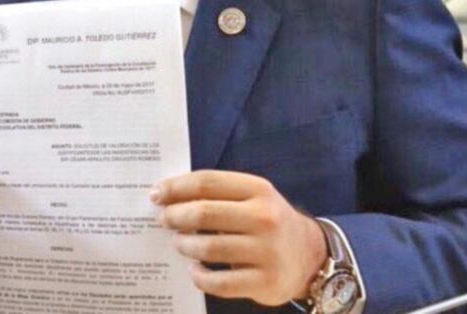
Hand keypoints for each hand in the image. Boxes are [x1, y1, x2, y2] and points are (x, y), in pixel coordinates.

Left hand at [155, 170, 326, 306]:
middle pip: (204, 213)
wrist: (309, 255)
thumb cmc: (266, 221)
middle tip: (164, 220)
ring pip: (208, 248)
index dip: (176, 187)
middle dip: (175, 216)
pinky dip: (199, 276)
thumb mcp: (251, 197)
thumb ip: (215, 193)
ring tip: (179, 243)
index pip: (207, 183)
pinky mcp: (266, 282)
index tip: (156, 194)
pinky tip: (195, 269)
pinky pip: (219, 282)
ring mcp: (267, 252)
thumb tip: (166, 196)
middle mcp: (266, 219)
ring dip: (184, 245)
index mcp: (258, 190)